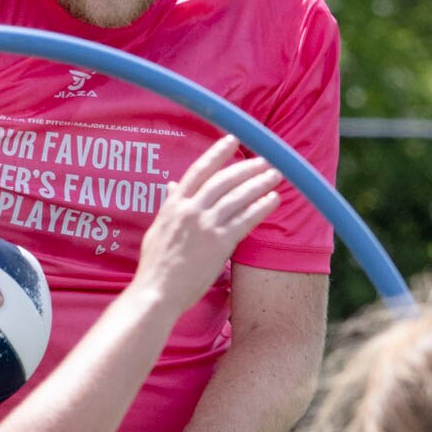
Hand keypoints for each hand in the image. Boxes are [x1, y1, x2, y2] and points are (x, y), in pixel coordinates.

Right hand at [132, 139, 283, 307]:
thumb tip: (173, 185)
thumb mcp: (157, 228)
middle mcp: (190, 210)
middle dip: (247, 168)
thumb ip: (169, 205)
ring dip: (259, 184)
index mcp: (174, 205)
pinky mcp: (218, 243)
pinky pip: (245, 220)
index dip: (217, 153)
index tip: (232, 140)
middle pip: (223, 181)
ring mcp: (205, 226)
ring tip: (276, 175)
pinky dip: (260, 207)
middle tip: (266, 159)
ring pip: (237, 197)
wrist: (157, 291)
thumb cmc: (155, 265)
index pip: (199, 171)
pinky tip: (273, 200)